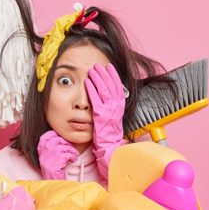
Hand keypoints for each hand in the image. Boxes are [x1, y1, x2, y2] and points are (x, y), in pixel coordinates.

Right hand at [37, 130, 78, 179]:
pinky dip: (73, 157)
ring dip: (72, 151)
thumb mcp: (50, 157)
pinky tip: (73, 160)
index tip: (61, 138)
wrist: (54, 183)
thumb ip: (52, 147)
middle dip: (67, 143)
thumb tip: (63, 137)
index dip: (54, 134)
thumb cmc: (54, 170)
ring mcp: (49, 156)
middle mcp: (43, 152)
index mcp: (40, 150)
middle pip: (57, 140)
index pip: (45, 137)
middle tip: (71, 149)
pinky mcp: (57, 161)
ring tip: (74, 155)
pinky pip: (68, 154)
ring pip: (64, 147)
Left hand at [85, 63, 127, 180]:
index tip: (109, 66)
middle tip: (97, 65)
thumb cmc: (109, 129)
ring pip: (104, 89)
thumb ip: (112, 103)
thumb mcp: (114, 114)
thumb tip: (108, 92)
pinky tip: (87, 82)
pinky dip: (92, 89)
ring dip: (98, 78)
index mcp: (120, 104)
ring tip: (92, 70)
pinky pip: (96, 99)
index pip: (118, 85)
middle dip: (104, 73)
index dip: (113, 75)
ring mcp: (109, 110)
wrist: (110, 144)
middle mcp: (117, 106)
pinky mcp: (100, 115)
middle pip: (111, 85)